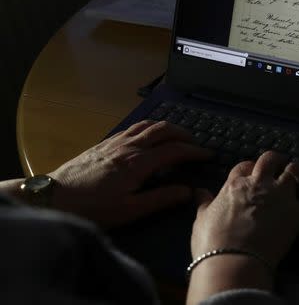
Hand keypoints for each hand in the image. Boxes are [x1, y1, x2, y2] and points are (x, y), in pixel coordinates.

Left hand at [48, 119, 211, 227]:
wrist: (52, 198)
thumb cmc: (92, 208)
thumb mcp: (129, 210)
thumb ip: (161, 199)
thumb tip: (187, 191)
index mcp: (138, 163)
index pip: (175, 150)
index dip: (194, 151)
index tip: (208, 155)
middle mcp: (129, 146)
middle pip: (163, 130)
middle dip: (184, 134)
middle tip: (195, 143)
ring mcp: (115, 142)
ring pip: (148, 124)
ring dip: (167, 127)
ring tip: (176, 136)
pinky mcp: (104, 143)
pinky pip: (133, 127)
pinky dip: (149, 127)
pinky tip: (148, 136)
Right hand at [191, 151, 298, 269]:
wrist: (233, 259)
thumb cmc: (213, 242)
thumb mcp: (201, 220)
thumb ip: (203, 203)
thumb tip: (199, 192)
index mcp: (236, 185)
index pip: (244, 166)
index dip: (249, 167)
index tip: (251, 171)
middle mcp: (260, 184)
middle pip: (270, 160)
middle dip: (276, 159)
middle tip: (280, 163)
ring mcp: (280, 197)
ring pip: (295, 172)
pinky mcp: (296, 214)